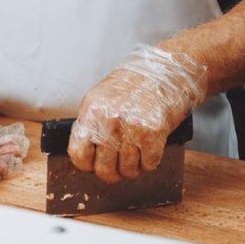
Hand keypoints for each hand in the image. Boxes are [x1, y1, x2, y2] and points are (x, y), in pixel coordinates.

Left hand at [68, 45, 206, 183]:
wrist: (165, 70)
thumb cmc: (135, 82)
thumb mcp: (103, 97)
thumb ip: (92, 122)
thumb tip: (86, 150)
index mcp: (93, 110)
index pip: (79, 154)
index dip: (87, 165)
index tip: (94, 164)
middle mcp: (109, 120)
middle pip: (104, 168)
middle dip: (113, 173)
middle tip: (119, 167)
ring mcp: (131, 127)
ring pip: (128, 170)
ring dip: (134, 168)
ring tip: (137, 155)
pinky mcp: (153, 133)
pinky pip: (149, 164)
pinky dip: (151, 162)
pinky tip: (150, 149)